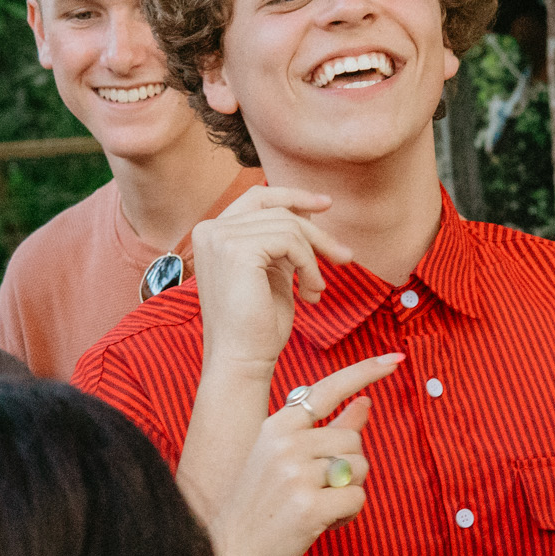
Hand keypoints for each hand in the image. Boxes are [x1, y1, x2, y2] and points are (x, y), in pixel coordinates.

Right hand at [190, 186, 353, 375]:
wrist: (242, 360)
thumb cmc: (257, 326)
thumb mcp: (272, 271)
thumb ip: (282, 242)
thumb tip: (307, 213)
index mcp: (213, 234)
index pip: (257, 197)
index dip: (292, 196)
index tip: (325, 205)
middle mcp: (210, 230)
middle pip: (277, 209)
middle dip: (316, 232)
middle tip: (344, 256)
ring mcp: (220, 238)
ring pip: (288, 226)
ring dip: (314, 257)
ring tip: (317, 289)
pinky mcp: (237, 250)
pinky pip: (290, 241)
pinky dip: (309, 265)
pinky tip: (311, 292)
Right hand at [210, 355, 398, 555]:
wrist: (230, 553)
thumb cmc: (261, 507)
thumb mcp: (284, 458)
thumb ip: (327, 428)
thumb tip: (365, 403)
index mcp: (277, 426)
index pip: (327, 390)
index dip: (364, 372)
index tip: (396, 359)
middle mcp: (286, 443)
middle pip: (353, 441)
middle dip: (349, 468)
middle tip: (319, 492)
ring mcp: (296, 473)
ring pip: (360, 468)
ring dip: (349, 493)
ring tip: (317, 507)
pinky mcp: (309, 505)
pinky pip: (357, 499)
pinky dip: (348, 516)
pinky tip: (322, 524)